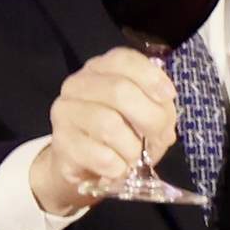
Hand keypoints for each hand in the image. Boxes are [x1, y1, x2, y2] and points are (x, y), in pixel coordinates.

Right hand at [23, 46, 180, 214]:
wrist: (82, 166)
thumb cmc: (119, 135)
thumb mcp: (144, 116)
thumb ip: (158, 108)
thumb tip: (163, 122)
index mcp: (101, 69)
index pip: (123, 59)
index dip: (150, 77)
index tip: (168, 97)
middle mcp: (78, 84)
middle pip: (119, 90)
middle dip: (150, 118)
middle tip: (160, 137)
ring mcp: (65, 112)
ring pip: (109, 125)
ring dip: (133, 148)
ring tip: (135, 159)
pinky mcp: (61, 143)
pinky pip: (101, 156)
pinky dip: (119, 168)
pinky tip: (118, 170)